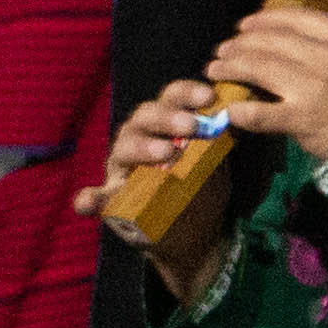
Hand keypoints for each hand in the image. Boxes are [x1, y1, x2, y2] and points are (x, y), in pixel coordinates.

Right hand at [81, 78, 245, 302]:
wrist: (196, 233)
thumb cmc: (203, 188)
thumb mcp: (216, 161)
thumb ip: (219, 140)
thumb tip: (240, 113)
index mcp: (165, 124)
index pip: (171, 98)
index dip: (187, 94)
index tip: (209, 98)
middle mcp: (139, 138)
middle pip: (145, 117)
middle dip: (168, 118)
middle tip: (191, 126)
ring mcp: (122, 169)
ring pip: (122, 149)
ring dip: (141, 148)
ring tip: (164, 154)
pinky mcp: (112, 200)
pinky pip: (94, 197)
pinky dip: (89, 198)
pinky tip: (87, 204)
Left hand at [199, 9, 327, 163]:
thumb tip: (301, 43)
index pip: (297, 19)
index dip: (264, 20)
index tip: (245, 25)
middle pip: (270, 42)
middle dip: (239, 45)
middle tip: (222, 52)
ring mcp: (314, 87)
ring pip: (257, 68)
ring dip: (230, 68)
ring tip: (214, 72)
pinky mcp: (302, 118)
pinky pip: (258, 111)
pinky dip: (239, 110)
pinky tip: (230, 111)